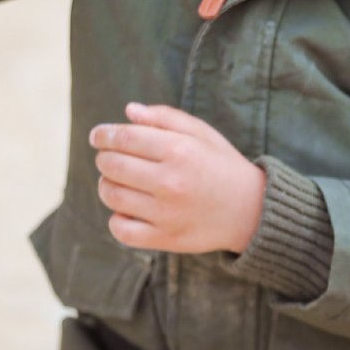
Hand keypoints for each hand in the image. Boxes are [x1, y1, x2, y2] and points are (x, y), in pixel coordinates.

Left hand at [90, 103, 265, 254]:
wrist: (252, 210)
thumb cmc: (222, 165)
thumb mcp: (201, 133)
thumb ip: (165, 117)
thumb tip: (127, 111)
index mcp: (180, 150)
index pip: (125, 138)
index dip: (104, 135)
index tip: (97, 136)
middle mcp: (171, 182)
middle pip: (112, 165)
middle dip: (104, 158)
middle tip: (109, 157)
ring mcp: (166, 213)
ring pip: (112, 195)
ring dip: (106, 184)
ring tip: (116, 180)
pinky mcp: (165, 239)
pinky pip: (121, 230)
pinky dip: (116, 218)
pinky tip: (126, 209)